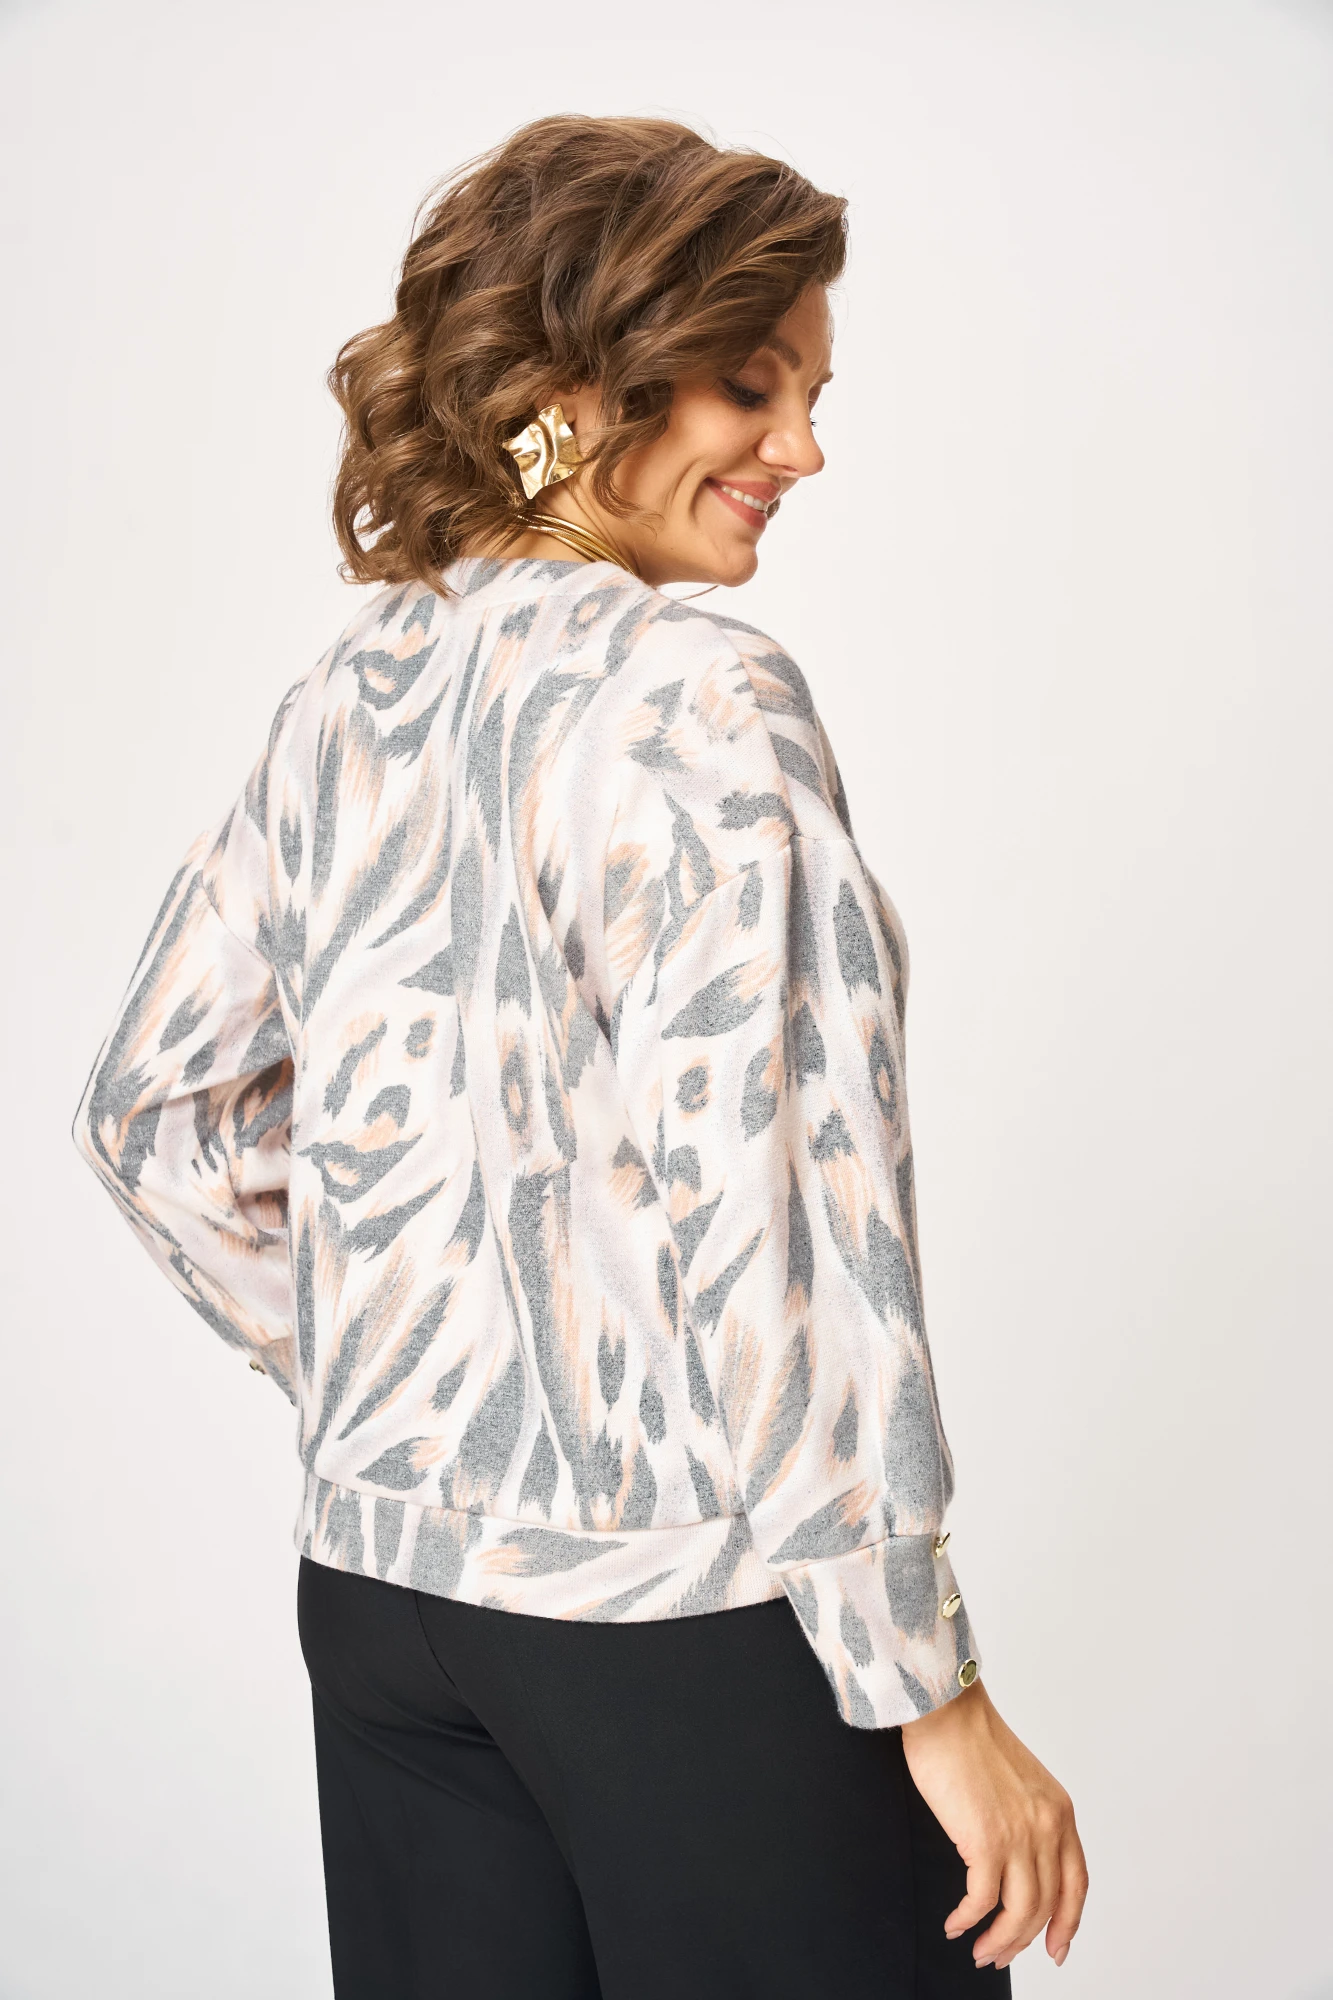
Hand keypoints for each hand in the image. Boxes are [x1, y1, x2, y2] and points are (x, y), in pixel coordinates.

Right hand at [900, 1678, 1087, 1971]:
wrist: (946, 1711)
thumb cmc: (970, 1738)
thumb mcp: (1021, 1782)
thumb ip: (1028, 1818)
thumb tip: (1015, 1861)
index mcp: (1059, 1812)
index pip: (1075, 1884)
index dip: (1068, 1922)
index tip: (1056, 1948)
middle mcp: (1047, 1828)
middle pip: (1046, 1906)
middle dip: (1023, 1940)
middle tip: (1000, 1955)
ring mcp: (1018, 1836)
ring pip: (1018, 1912)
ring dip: (998, 1941)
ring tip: (980, 1950)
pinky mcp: (984, 1841)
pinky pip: (982, 1900)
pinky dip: (969, 1920)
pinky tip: (956, 1924)